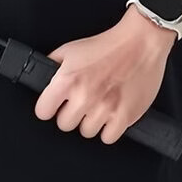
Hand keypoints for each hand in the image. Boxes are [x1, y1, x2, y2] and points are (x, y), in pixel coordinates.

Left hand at [33, 5, 176, 144]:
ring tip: (98, 103)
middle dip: (71, 113)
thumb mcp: (70, 49)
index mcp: (67, 79)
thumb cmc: (107, 44)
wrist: (139, 43)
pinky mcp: (124, 116)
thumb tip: (41, 79)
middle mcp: (84, 96)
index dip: (49, 107)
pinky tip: (111, 112)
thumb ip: (53, 66)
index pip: (43, 111)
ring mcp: (104, 108)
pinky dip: (109, 128)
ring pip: (87, 132)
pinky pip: (108, 138)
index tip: (55, 105)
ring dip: (91, 120)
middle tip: (81, 100)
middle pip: (65, 124)